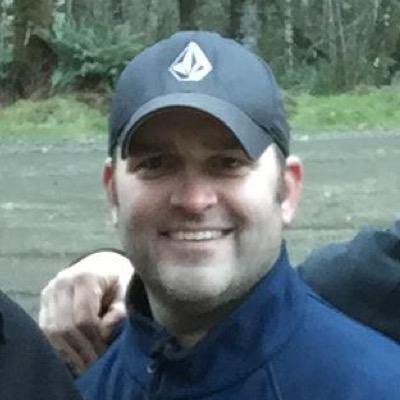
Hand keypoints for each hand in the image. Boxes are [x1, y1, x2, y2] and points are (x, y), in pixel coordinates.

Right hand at [39, 250, 132, 374]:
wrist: (102, 264)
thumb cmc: (118, 278)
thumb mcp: (127, 290)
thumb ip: (120, 311)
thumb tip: (104, 334)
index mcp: (85, 277)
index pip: (83, 318)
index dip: (94, 340)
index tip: (105, 353)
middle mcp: (62, 283)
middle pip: (64, 327)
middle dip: (81, 350)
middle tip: (95, 365)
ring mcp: (49, 291)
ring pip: (51, 331)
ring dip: (68, 352)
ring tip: (85, 365)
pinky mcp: (44, 301)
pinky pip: (45, 330)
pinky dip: (58, 346)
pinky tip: (73, 356)